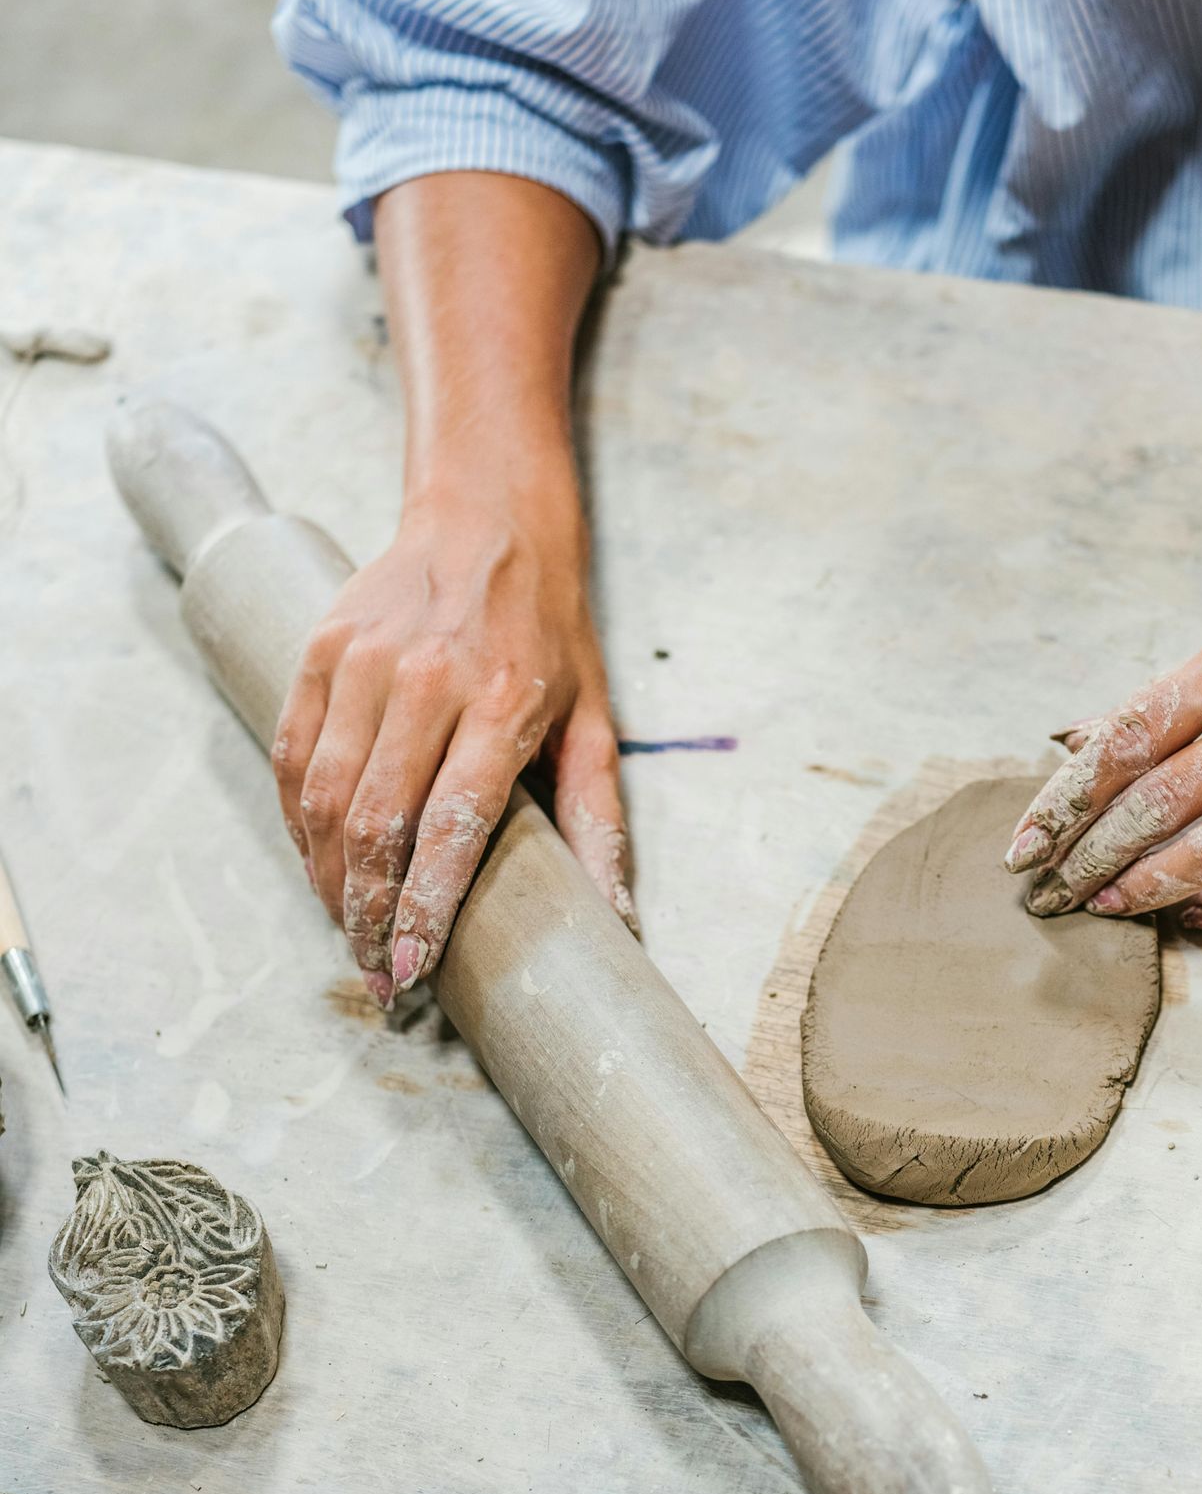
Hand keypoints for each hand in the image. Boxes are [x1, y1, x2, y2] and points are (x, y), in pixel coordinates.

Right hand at [271, 487, 633, 1003]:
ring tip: (350, 934)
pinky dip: (296, 824)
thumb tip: (617, 921)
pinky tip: (319, 867)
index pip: (447, 828)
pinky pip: (292, 756)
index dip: (423, 909)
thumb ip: (599, 822)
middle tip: (379, 976)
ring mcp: (361, 662)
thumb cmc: (551, 631)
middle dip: (368, 916)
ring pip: (321, 798)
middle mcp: (422, 681)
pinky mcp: (319, 651)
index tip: (411, 971)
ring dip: (328, 881)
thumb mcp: (595, 720)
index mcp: (497, 703)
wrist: (488, 518)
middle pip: (372, 825)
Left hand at [1005, 345, 1201, 931]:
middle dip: (1096, 853)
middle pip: (1166, 800)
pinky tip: (1198, 915)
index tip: (1030, 833)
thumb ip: (1197, 688)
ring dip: (1153, 888)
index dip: (1071, 793)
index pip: (1136, 733)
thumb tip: (1096, 739)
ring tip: (1108, 908)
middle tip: (1051, 887)